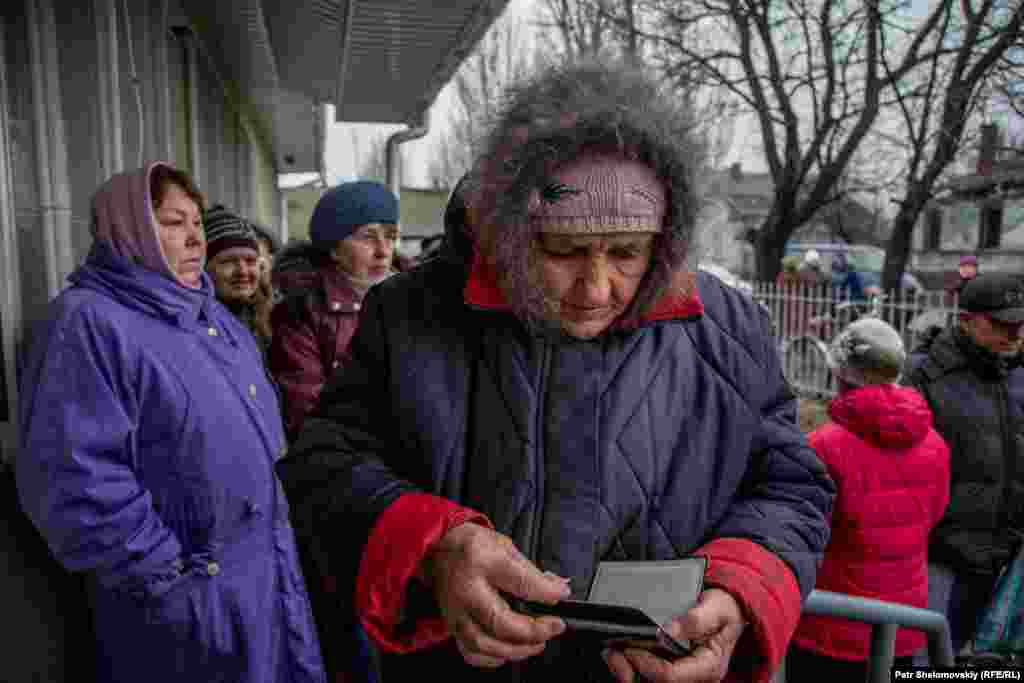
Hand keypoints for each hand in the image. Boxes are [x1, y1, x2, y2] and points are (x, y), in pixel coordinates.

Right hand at [419, 523, 571, 667]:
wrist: (436, 549)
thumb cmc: (470, 546)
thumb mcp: (504, 545)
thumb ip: (531, 570)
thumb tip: (557, 588)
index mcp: (481, 560)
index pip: (520, 581)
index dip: (547, 592)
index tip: (562, 595)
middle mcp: (466, 590)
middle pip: (500, 622)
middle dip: (533, 630)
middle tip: (553, 627)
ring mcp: (456, 612)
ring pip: (484, 644)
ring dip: (516, 649)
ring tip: (537, 643)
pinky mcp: (452, 626)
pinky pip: (471, 652)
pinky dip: (493, 658)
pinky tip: (509, 650)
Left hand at [603, 588, 745, 682]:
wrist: (728, 611)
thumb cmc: (724, 610)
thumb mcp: (717, 608)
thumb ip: (696, 619)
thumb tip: (670, 630)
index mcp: (707, 667)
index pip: (670, 676)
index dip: (646, 664)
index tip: (630, 647)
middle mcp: (694, 677)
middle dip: (630, 671)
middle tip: (612, 653)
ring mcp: (683, 675)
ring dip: (627, 671)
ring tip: (611, 654)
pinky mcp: (673, 670)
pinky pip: (649, 676)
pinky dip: (631, 667)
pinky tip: (619, 654)